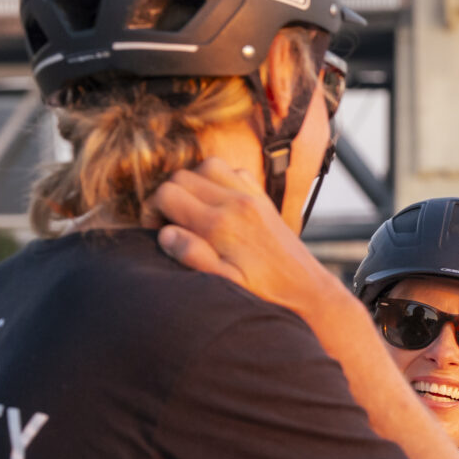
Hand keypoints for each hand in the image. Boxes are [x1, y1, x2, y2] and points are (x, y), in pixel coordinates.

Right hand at [153, 157, 345, 318]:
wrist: (306, 289)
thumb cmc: (264, 292)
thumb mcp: (224, 283)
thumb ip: (193, 256)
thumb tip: (165, 233)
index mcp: (221, 225)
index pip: (168, 194)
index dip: (152, 209)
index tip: (156, 229)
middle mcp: (236, 203)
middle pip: (182, 176)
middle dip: (167, 195)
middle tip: (170, 222)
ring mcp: (251, 196)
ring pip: (207, 166)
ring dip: (192, 183)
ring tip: (192, 211)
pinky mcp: (263, 198)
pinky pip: (234, 171)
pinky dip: (219, 180)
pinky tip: (217, 204)